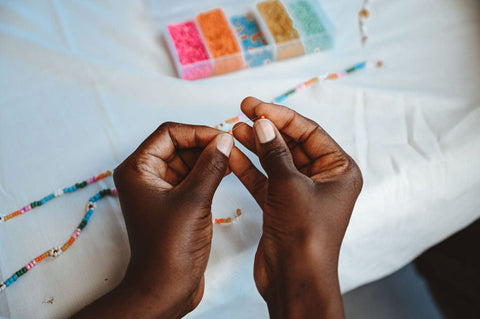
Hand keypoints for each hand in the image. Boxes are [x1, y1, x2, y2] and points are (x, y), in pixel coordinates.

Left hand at [74, 123, 233, 318]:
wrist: (166, 288)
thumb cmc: (170, 248)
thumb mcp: (194, 201)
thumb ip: (211, 166)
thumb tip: (225, 140)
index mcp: (138, 170)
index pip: (169, 134)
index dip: (197, 132)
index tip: (223, 137)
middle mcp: (145, 176)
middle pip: (178, 145)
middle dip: (205, 144)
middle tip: (232, 147)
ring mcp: (159, 189)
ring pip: (187, 161)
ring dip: (209, 158)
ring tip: (234, 158)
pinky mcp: (173, 202)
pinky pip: (192, 177)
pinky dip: (208, 172)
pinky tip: (228, 170)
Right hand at [229, 97, 362, 318]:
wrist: (295, 279)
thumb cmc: (305, 235)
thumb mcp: (290, 185)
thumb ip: (274, 152)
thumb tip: (262, 124)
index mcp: (340, 170)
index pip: (309, 132)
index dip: (281, 116)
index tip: (255, 106)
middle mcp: (323, 179)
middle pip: (291, 144)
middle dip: (266, 129)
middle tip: (242, 111)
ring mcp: (301, 193)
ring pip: (276, 161)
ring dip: (255, 146)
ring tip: (233, 129)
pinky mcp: (282, 206)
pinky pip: (265, 180)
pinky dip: (249, 168)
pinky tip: (232, 155)